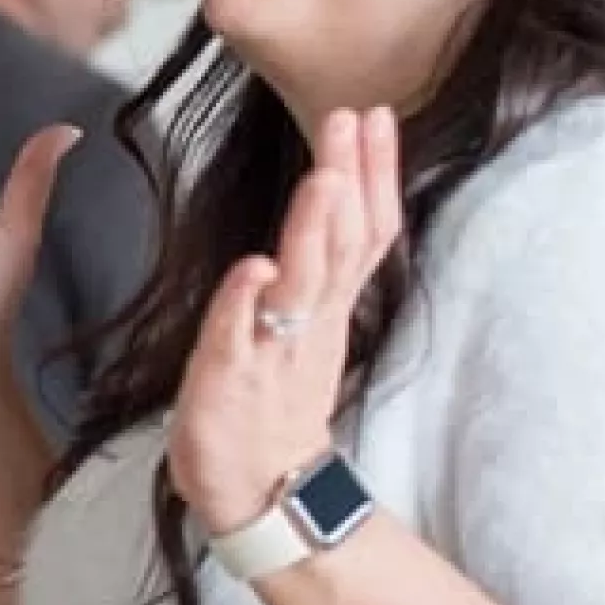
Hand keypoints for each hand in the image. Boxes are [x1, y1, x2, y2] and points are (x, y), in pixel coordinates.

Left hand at [171, 107, 402, 535]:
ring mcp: (270, 352)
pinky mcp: (228, 383)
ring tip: (321, 180)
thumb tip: (338, 193)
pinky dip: (244, 304)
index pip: (362, 230)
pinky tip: (252, 268)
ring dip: (310, 233)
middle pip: (340, 247)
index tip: (376, 115)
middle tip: (353, 120)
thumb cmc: (273, 396)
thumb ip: (323, 264)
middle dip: (348, 181)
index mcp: (327, 307)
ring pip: (299, 287)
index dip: (373, 174)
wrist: (258, 490)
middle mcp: (307, 324)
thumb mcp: (309, 321)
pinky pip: (236, 339)